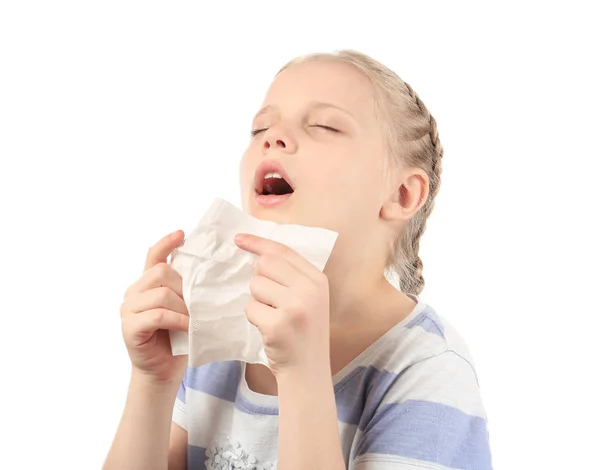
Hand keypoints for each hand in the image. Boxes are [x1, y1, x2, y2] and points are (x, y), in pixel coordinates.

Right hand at [120, 230, 188, 385]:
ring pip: (161, 292)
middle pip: (161, 271)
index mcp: (147, 284)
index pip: (154, 255)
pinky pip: (158, 314)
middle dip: (185, 286)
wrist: (163, 372)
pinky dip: (178, 320)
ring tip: (194, 319)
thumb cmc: (177, 339)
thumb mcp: (185, 310)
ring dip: (183, 306)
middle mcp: (134, 292)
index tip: (182, 233)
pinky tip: (188, 328)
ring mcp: (129, 309)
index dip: (167, 243)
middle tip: (197, 305)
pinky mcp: (130, 327)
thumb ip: (186, 291)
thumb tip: (210, 274)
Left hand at [234, 233, 330, 375]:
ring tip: (273, 316)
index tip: (239, 239)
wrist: (308, 371)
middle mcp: (310, 290)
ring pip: (256, 285)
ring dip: (257, 301)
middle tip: (269, 299)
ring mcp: (295, 307)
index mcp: (318, 280)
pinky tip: (269, 330)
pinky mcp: (278, 325)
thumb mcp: (310, 299)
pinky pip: (250, 308)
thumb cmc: (304, 333)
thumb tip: (259, 254)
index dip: (258, 243)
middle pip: (266, 264)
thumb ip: (292, 276)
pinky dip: (254, 318)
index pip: (283, 251)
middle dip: (259, 279)